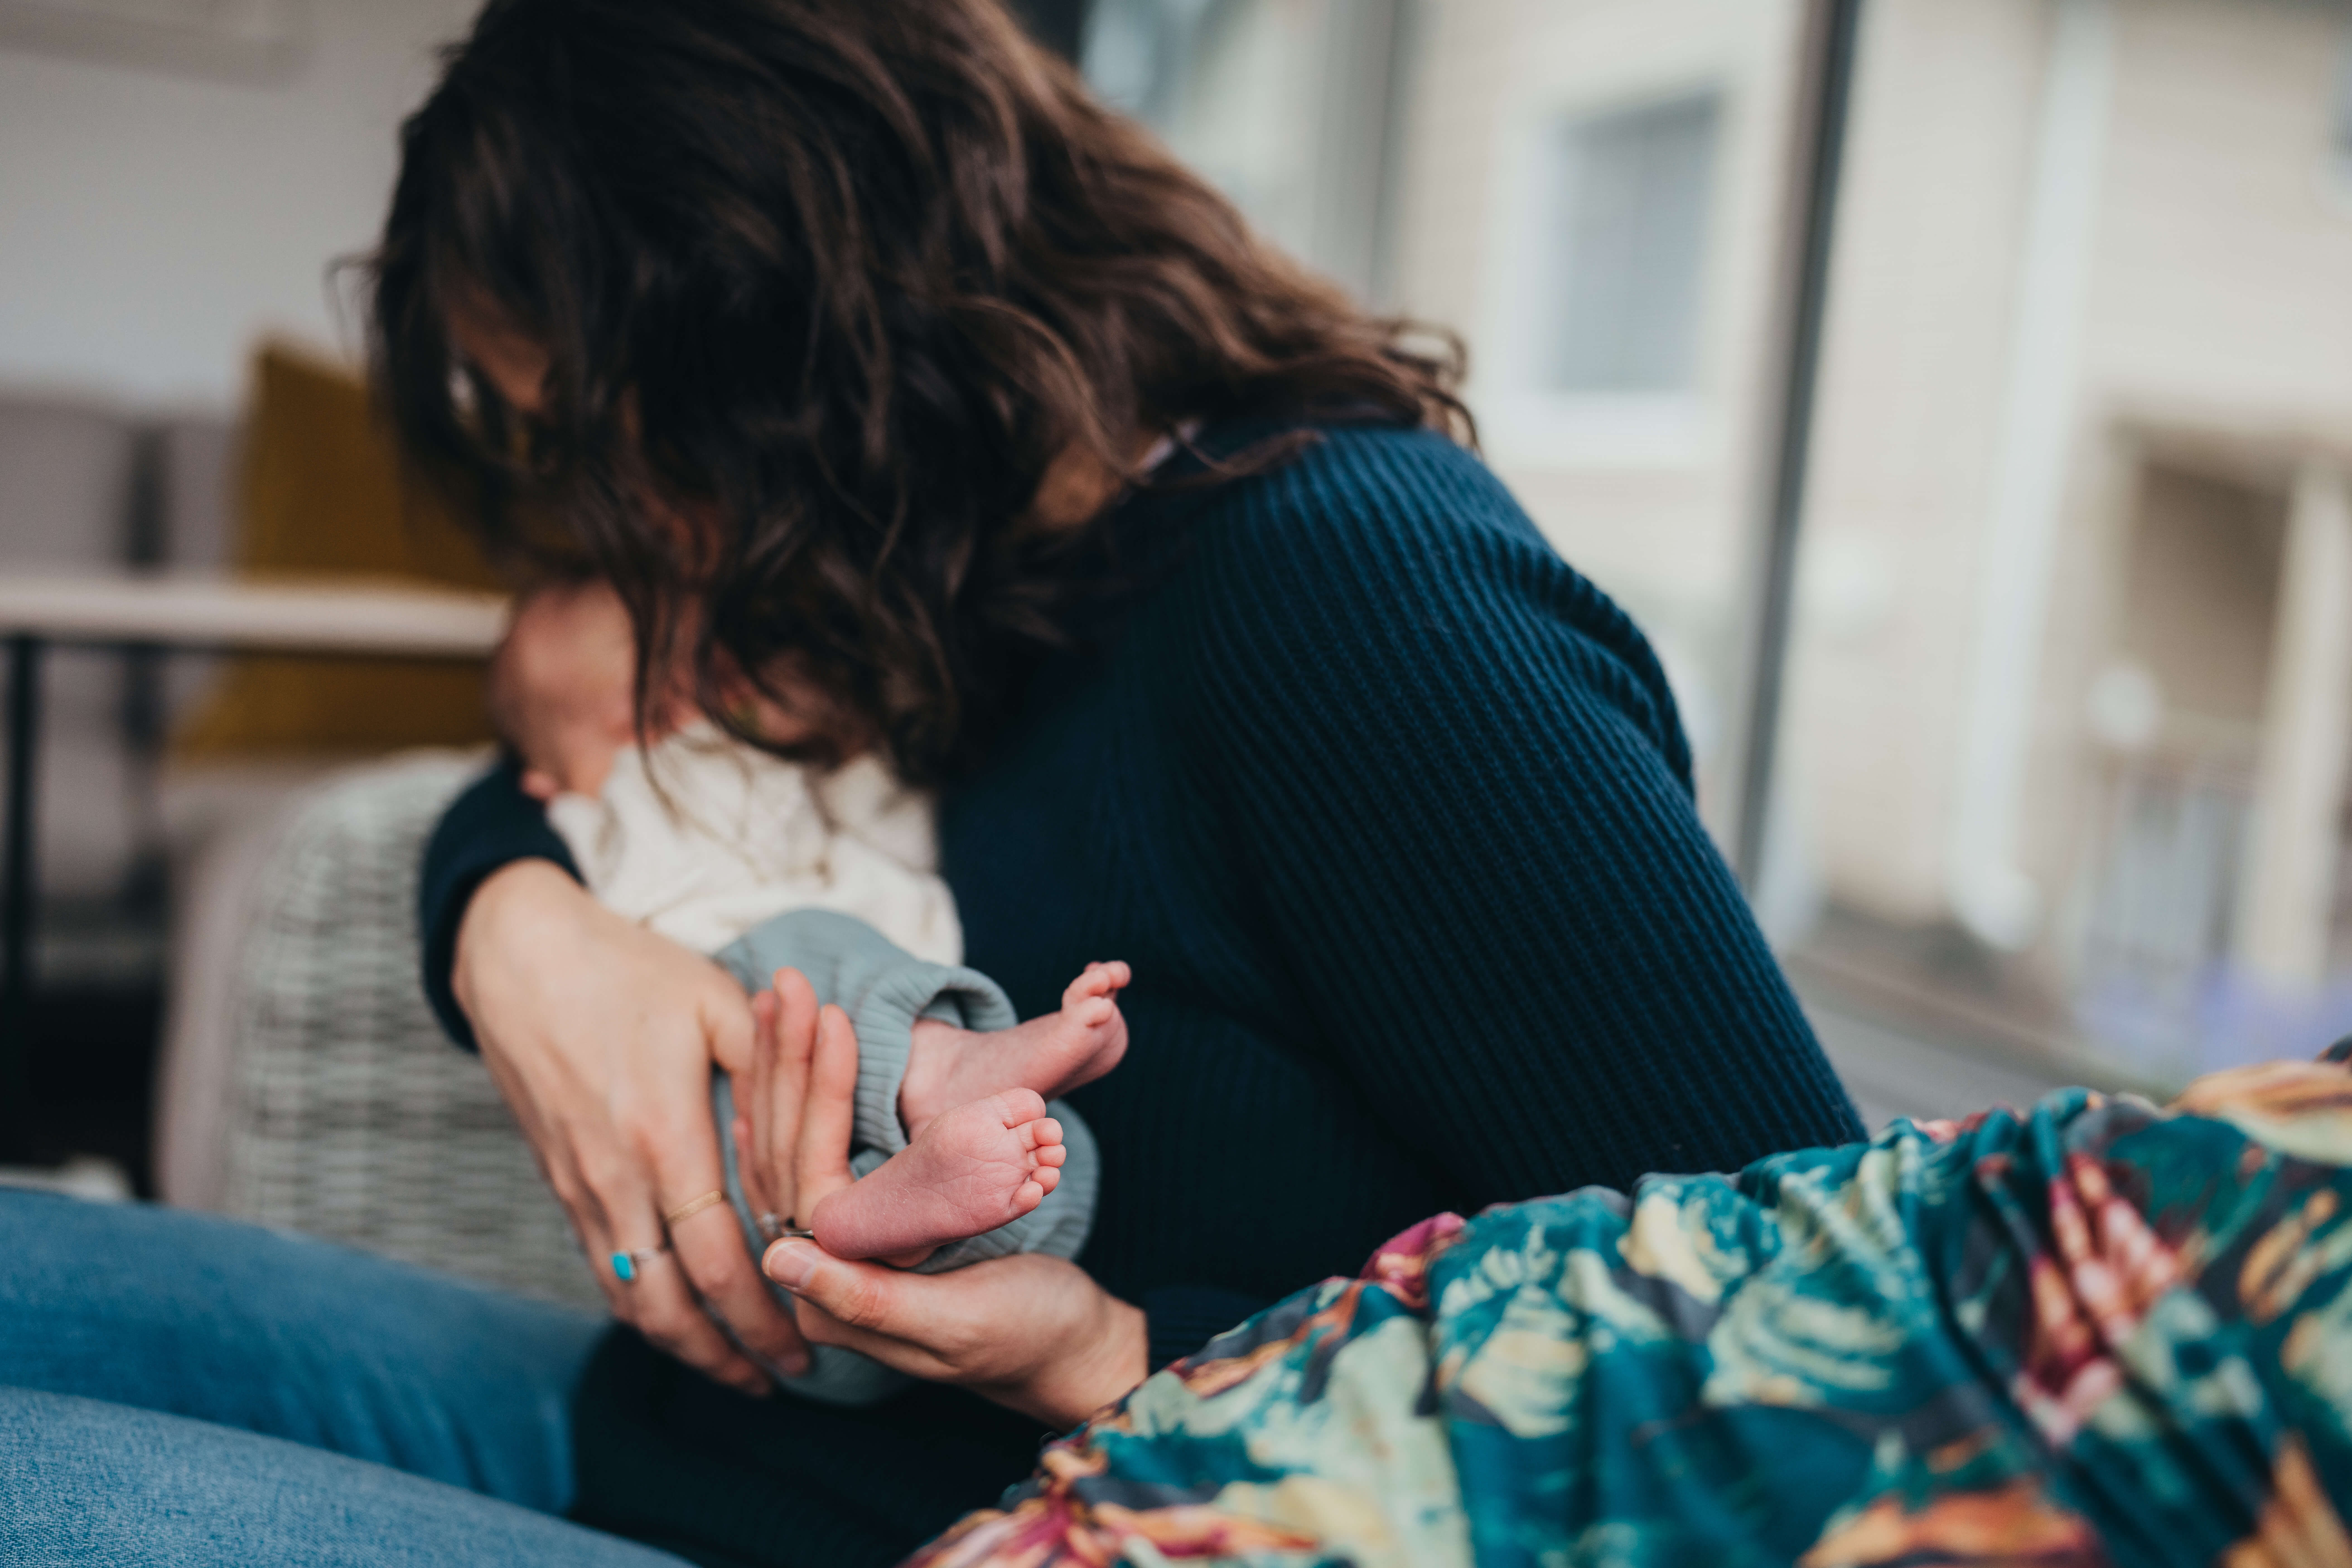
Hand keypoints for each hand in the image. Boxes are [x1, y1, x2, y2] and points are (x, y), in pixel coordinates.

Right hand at [452, 861, 808, 1391]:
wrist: (520, 956)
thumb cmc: (628, 970)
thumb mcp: (714, 1003)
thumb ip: (773, 1064)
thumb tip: (826, 1111)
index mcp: (663, 1138)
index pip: (719, 1260)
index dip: (764, 1312)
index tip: (807, 1343)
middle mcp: (615, 1178)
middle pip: (669, 1304)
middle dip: (728, 1353)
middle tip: (782, 1377)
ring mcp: (579, 1186)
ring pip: (628, 1299)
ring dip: (682, 1344)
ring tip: (735, 1369)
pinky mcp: (558, 1181)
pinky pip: (601, 1268)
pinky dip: (641, 1307)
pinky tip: (676, 1319)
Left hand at [756, 1001, 1147, 1426]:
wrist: (1067, 1348)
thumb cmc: (1029, 1334)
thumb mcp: (955, 1322)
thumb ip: (866, 1299)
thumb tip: (777, 1258)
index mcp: (831, 1294)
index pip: (804, 1174)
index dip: (813, 1091)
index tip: (828, 1016)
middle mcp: (820, 1273)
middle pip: (783, 1152)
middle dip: (786, 1061)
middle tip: (788, 981)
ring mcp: (839, 1251)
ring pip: (791, 1147)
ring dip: (785, 1069)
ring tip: (779, 998)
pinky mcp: (864, 1232)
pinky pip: (815, 1157)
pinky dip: (801, 1103)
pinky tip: (779, 1069)